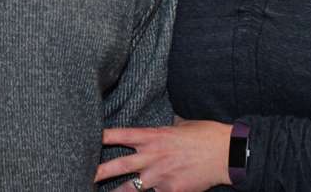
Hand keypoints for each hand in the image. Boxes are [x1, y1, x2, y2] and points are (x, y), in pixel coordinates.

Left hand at [95, 118, 231, 191]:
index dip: (101, 136)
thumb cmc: (206, 134)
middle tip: (83, 176)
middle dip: (98, 173)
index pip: (121, 135)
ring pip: (130, 190)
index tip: (86, 138)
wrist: (226, 153)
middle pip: (118, 166)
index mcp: (154, 136)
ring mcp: (160, 177)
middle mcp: (153, 157)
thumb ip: (166, 129)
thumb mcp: (182, 125)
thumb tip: (166, 126)